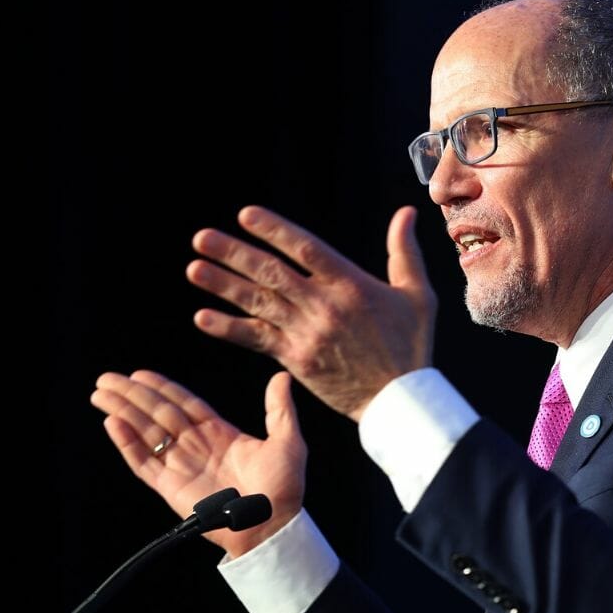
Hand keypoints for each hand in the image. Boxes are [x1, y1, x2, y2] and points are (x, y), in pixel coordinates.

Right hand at [90, 369, 305, 557]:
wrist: (272, 525)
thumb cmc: (284, 487)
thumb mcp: (288, 441)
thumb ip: (280, 409)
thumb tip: (282, 377)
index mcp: (219, 433)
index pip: (183, 403)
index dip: (161, 387)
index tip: (139, 373)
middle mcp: (196, 446)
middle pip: (157, 413)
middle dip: (132, 395)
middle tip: (107, 378)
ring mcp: (181, 465)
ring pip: (145, 433)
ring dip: (122, 412)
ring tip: (100, 394)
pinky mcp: (170, 487)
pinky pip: (144, 462)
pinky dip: (127, 443)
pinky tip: (112, 423)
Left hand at [186, 205, 436, 419]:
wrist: (400, 400)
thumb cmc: (411, 345)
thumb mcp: (418, 294)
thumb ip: (404, 252)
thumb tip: (406, 211)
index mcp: (351, 285)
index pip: (305, 249)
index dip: (274, 230)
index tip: (245, 215)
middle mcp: (324, 306)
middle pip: (271, 273)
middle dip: (234, 254)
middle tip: (201, 238)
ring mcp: (307, 334)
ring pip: (259, 303)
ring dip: (223, 285)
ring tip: (194, 268)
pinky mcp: (297, 359)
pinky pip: (257, 339)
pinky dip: (229, 329)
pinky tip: (203, 317)